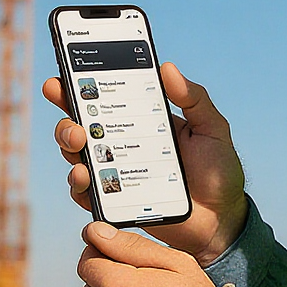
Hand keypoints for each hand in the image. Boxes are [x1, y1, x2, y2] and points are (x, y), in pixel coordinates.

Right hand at [42, 63, 247, 265]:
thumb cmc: (218, 172)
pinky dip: (79, 184)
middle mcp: (123, 145)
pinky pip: (86, 193)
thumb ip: (194, 99)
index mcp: (143, 122)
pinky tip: (84, 176)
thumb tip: (168, 67)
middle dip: (66, 112)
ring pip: (76, 154)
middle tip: (71, 110)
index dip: (80, 85)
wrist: (222, 220)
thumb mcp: (213, 129)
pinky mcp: (114, 203)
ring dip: (67, 144)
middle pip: (82, 123)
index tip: (64, 73)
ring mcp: (116, 173)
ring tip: (78, 141)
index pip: (107, 98)